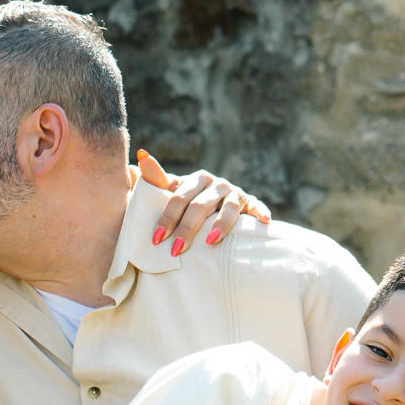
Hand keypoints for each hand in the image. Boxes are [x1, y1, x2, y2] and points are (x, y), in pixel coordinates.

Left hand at [136, 149, 271, 254]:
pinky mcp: (250, 203)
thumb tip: (140, 155)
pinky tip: (263, 221)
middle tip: (176, 249)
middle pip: (200, 205)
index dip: (168, 217)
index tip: (158, 238)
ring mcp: (234, 193)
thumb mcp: (172, 193)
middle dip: (187, 228)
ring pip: (228, 206)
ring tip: (210, 241)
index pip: (179, 197)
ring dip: (220, 223)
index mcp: (196, 179)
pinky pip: (255, 207)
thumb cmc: (188, 203)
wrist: (215, 207)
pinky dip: (260, 211)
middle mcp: (216, 183)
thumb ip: (157, 179)